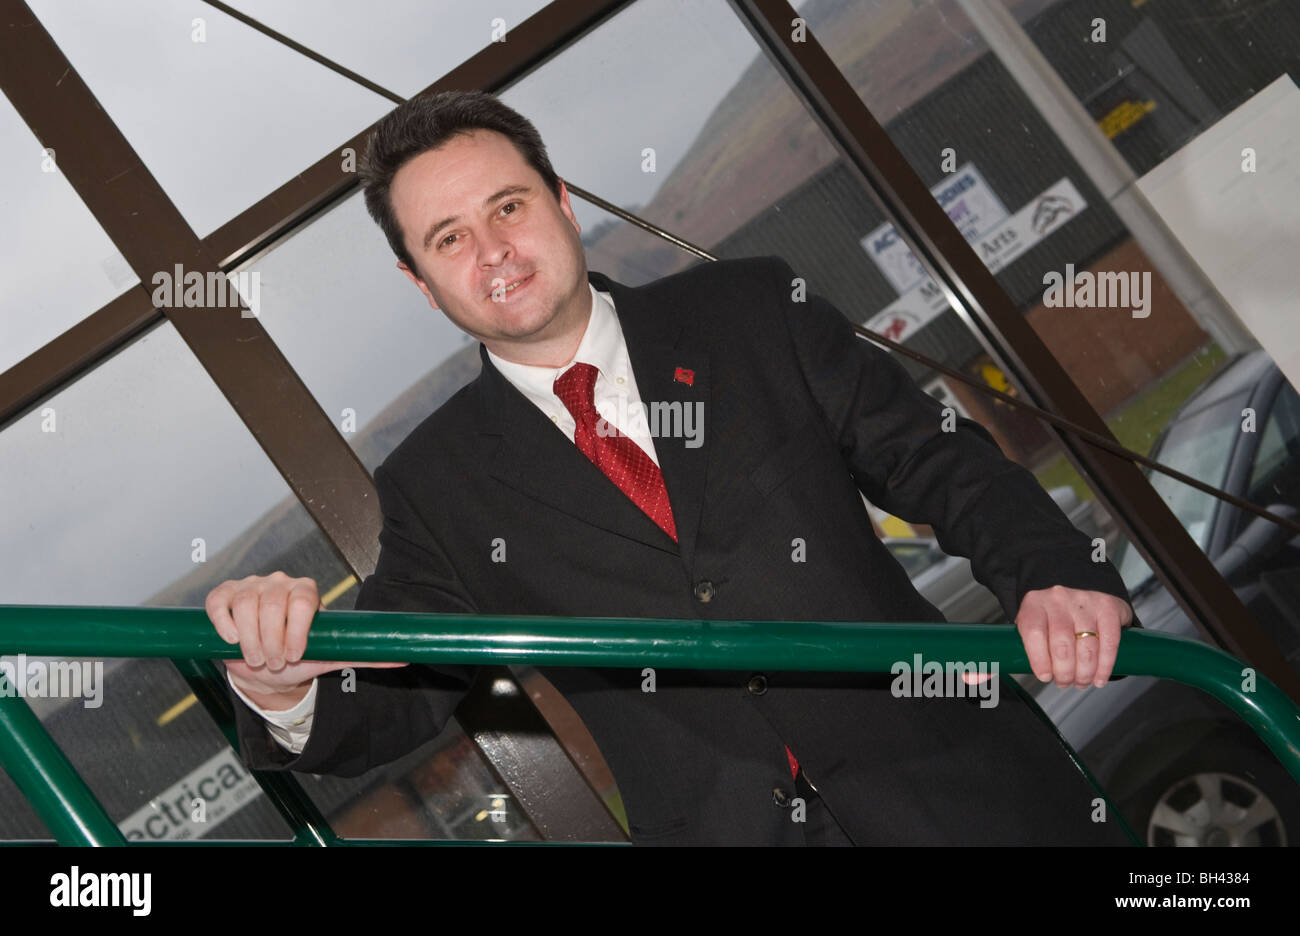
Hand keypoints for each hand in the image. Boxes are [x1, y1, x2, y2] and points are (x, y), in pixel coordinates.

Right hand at [205, 572, 407, 709]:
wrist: (264, 666)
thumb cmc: (298, 657)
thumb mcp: (330, 656)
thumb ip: (364, 655)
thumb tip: (407, 657)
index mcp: (307, 592)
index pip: (304, 599)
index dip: (297, 628)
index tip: (293, 655)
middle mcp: (279, 583)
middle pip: (273, 602)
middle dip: (271, 639)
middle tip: (273, 663)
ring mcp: (251, 586)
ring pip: (246, 603)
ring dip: (250, 638)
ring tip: (256, 658)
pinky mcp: (225, 594)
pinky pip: (219, 601)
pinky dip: (223, 622)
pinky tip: (232, 638)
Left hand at [1016, 585, 1132, 689]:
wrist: (1076, 598)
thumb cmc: (1050, 620)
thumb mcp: (1031, 628)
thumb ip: (1021, 650)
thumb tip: (1004, 678)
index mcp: (1034, 604)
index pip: (1033, 632)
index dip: (1039, 659)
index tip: (1045, 677)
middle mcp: (1058, 599)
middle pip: (1062, 643)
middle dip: (1064, 672)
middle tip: (1064, 683)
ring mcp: (1084, 601)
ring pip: (1086, 646)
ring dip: (1085, 672)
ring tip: (1081, 681)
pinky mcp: (1108, 607)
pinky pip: (1109, 642)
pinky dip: (1105, 665)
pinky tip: (1099, 677)